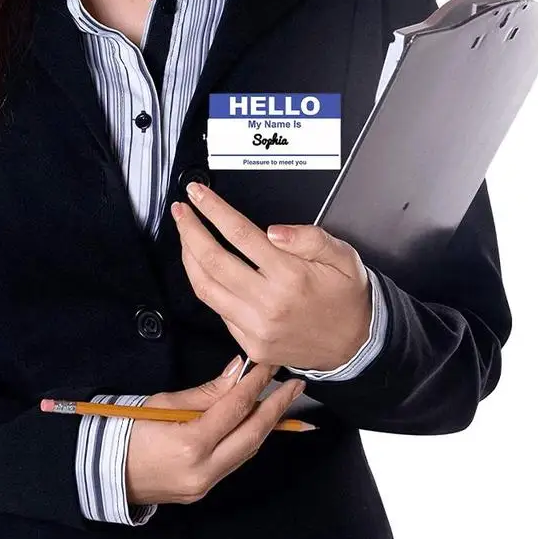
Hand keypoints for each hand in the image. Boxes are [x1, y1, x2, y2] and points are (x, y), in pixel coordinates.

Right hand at [126, 356, 305, 505]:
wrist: (101, 472)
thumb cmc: (125, 429)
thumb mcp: (162, 403)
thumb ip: (206, 393)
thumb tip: (237, 372)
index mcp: (191, 443)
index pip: (235, 408)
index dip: (256, 383)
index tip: (271, 365)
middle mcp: (203, 469)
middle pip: (252, 434)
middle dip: (277, 408)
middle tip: (295, 386)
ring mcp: (205, 485)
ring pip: (247, 452)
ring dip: (265, 425)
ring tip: (280, 402)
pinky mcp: (202, 491)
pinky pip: (233, 462)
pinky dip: (246, 440)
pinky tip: (253, 423)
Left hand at [170, 182, 371, 371]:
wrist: (356, 344)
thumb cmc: (346, 297)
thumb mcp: (343, 256)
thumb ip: (310, 238)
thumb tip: (274, 230)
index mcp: (290, 276)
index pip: (239, 233)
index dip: (212, 210)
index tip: (197, 194)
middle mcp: (269, 302)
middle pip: (212, 260)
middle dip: (189, 230)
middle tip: (181, 211)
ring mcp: (256, 327)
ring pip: (205, 288)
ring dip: (188, 258)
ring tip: (185, 236)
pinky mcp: (250, 344)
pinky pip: (217, 310)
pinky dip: (206, 286)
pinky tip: (204, 270)